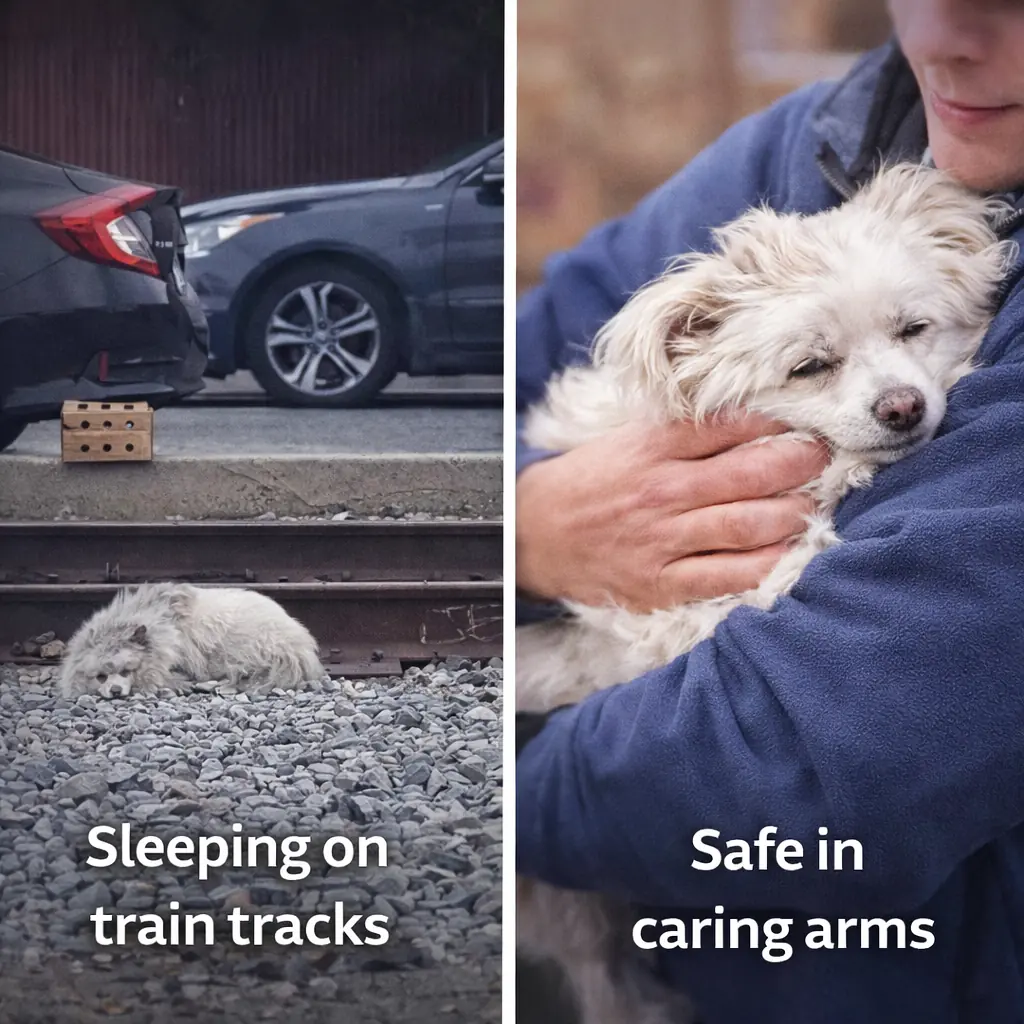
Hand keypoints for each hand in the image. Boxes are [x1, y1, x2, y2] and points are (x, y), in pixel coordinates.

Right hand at [516, 414, 829, 612]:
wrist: (532, 535)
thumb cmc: (588, 483)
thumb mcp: (626, 441)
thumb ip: (681, 431)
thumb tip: (747, 420)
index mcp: (651, 447)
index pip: (729, 427)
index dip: (776, 424)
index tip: (803, 423)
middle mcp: (661, 491)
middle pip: (749, 474)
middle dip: (799, 465)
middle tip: (824, 460)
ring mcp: (662, 540)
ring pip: (747, 524)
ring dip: (793, 514)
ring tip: (813, 505)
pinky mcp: (661, 583)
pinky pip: (727, 576)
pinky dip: (766, 565)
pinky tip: (788, 553)